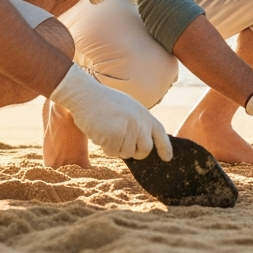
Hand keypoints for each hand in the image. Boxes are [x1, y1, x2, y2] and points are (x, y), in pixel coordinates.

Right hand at [50, 64, 171, 160]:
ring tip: (107, 131)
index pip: (159, 133)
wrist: (85, 93)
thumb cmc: (103, 102)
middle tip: (122, 147)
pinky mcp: (114, 134)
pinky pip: (112, 152)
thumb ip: (137, 123)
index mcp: (144, 113)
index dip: (165, 147)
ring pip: (126, 153)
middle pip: (145, 150)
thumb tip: (141, 145)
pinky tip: (100, 132)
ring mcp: (128, 127)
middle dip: (135, 153)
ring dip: (116, 148)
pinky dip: (105, 147)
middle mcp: (139, 121)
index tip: (167, 158)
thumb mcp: (127, 108)